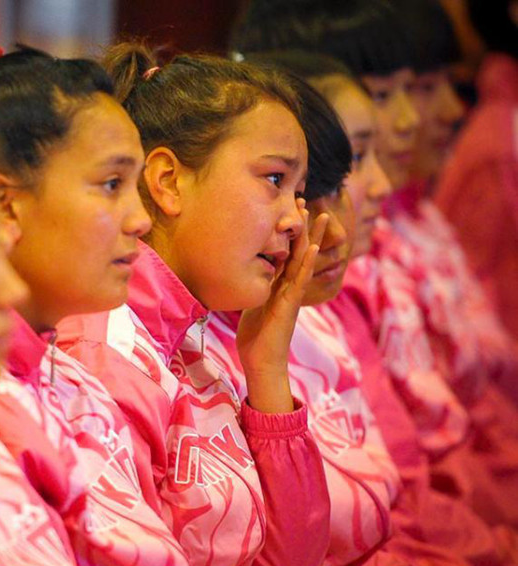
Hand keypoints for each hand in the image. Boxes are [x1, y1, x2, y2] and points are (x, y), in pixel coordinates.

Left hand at [236, 202, 327, 412]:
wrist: (262, 362)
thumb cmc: (256, 338)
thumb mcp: (254, 304)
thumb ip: (257, 288)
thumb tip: (250, 273)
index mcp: (280, 285)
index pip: (286, 251)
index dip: (288, 230)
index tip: (289, 207)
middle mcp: (289, 286)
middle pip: (298, 249)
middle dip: (302, 225)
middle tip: (305, 198)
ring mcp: (292, 294)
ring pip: (303, 261)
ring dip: (312, 237)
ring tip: (320, 215)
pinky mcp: (290, 305)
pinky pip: (300, 281)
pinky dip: (306, 264)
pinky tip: (312, 248)